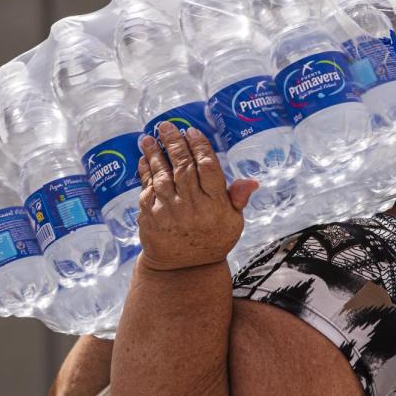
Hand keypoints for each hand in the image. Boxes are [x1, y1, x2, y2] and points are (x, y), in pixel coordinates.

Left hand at [136, 121, 257, 271]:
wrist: (184, 269)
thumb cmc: (212, 240)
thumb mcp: (233, 223)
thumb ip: (237, 199)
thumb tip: (251, 181)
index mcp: (216, 205)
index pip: (208, 167)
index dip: (199, 146)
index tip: (192, 132)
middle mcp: (193, 206)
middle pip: (183, 166)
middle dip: (174, 143)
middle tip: (167, 126)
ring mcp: (170, 211)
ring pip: (162, 175)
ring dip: (154, 154)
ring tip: (149, 137)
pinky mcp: (151, 217)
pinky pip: (147, 188)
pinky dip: (145, 172)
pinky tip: (144, 159)